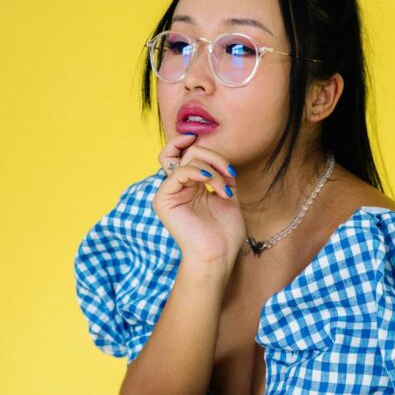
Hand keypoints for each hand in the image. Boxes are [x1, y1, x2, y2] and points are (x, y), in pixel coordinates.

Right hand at [154, 134, 244, 263]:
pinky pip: (179, 172)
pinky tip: (213, 184)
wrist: (218, 255)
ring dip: (212, 170)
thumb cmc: (225, 233)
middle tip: (230, 175)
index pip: (184, 153)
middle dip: (214, 158)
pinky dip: (199, 172)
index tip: (204, 139)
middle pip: (188, 152)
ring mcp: (169, 192)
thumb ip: (221, 176)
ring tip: (226, 190)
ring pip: (186, 159)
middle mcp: (177, 187)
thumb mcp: (228, 197)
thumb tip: (220, 160)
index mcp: (190, 185)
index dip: (190, 142)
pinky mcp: (163, 199)